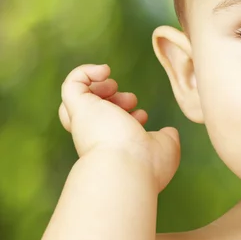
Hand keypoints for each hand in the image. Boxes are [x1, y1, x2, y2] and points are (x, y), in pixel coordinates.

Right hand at [58, 63, 179, 191]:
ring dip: (100, 88)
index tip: (143, 117)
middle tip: (131, 100)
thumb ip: (165, 138)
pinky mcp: (79, 108)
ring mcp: (85, 123)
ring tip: (115, 86)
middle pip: (91, 115)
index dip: (128, 117)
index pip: (111, 130)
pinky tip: (105, 70)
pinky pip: (71, 84)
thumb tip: (169, 132)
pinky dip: (85, 72)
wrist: (127, 169)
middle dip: (113, 101)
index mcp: (113, 148)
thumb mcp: (165, 148)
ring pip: (77, 101)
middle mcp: (95, 137)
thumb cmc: (147, 164)